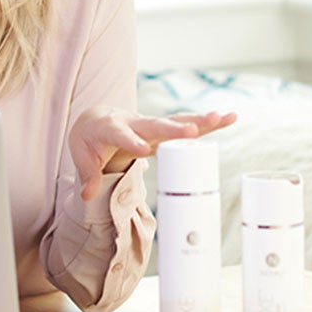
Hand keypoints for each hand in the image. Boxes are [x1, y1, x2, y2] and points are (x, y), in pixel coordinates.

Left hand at [68, 107, 236, 200]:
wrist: (95, 120)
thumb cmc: (90, 140)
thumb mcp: (83, 157)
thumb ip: (88, 176)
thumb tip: (88, 194)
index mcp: (110, 128)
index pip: (121, 134)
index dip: (132, 142)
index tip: (143, 150)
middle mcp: (133, 122)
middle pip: (154, 124)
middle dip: (173, 129)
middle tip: (193, 131)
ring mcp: (149, 124)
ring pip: (175, 121)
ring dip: (200, 120)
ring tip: (223, 116)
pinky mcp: (163, 129)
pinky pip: (186, 124)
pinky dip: (207, 122)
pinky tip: (229, 117)